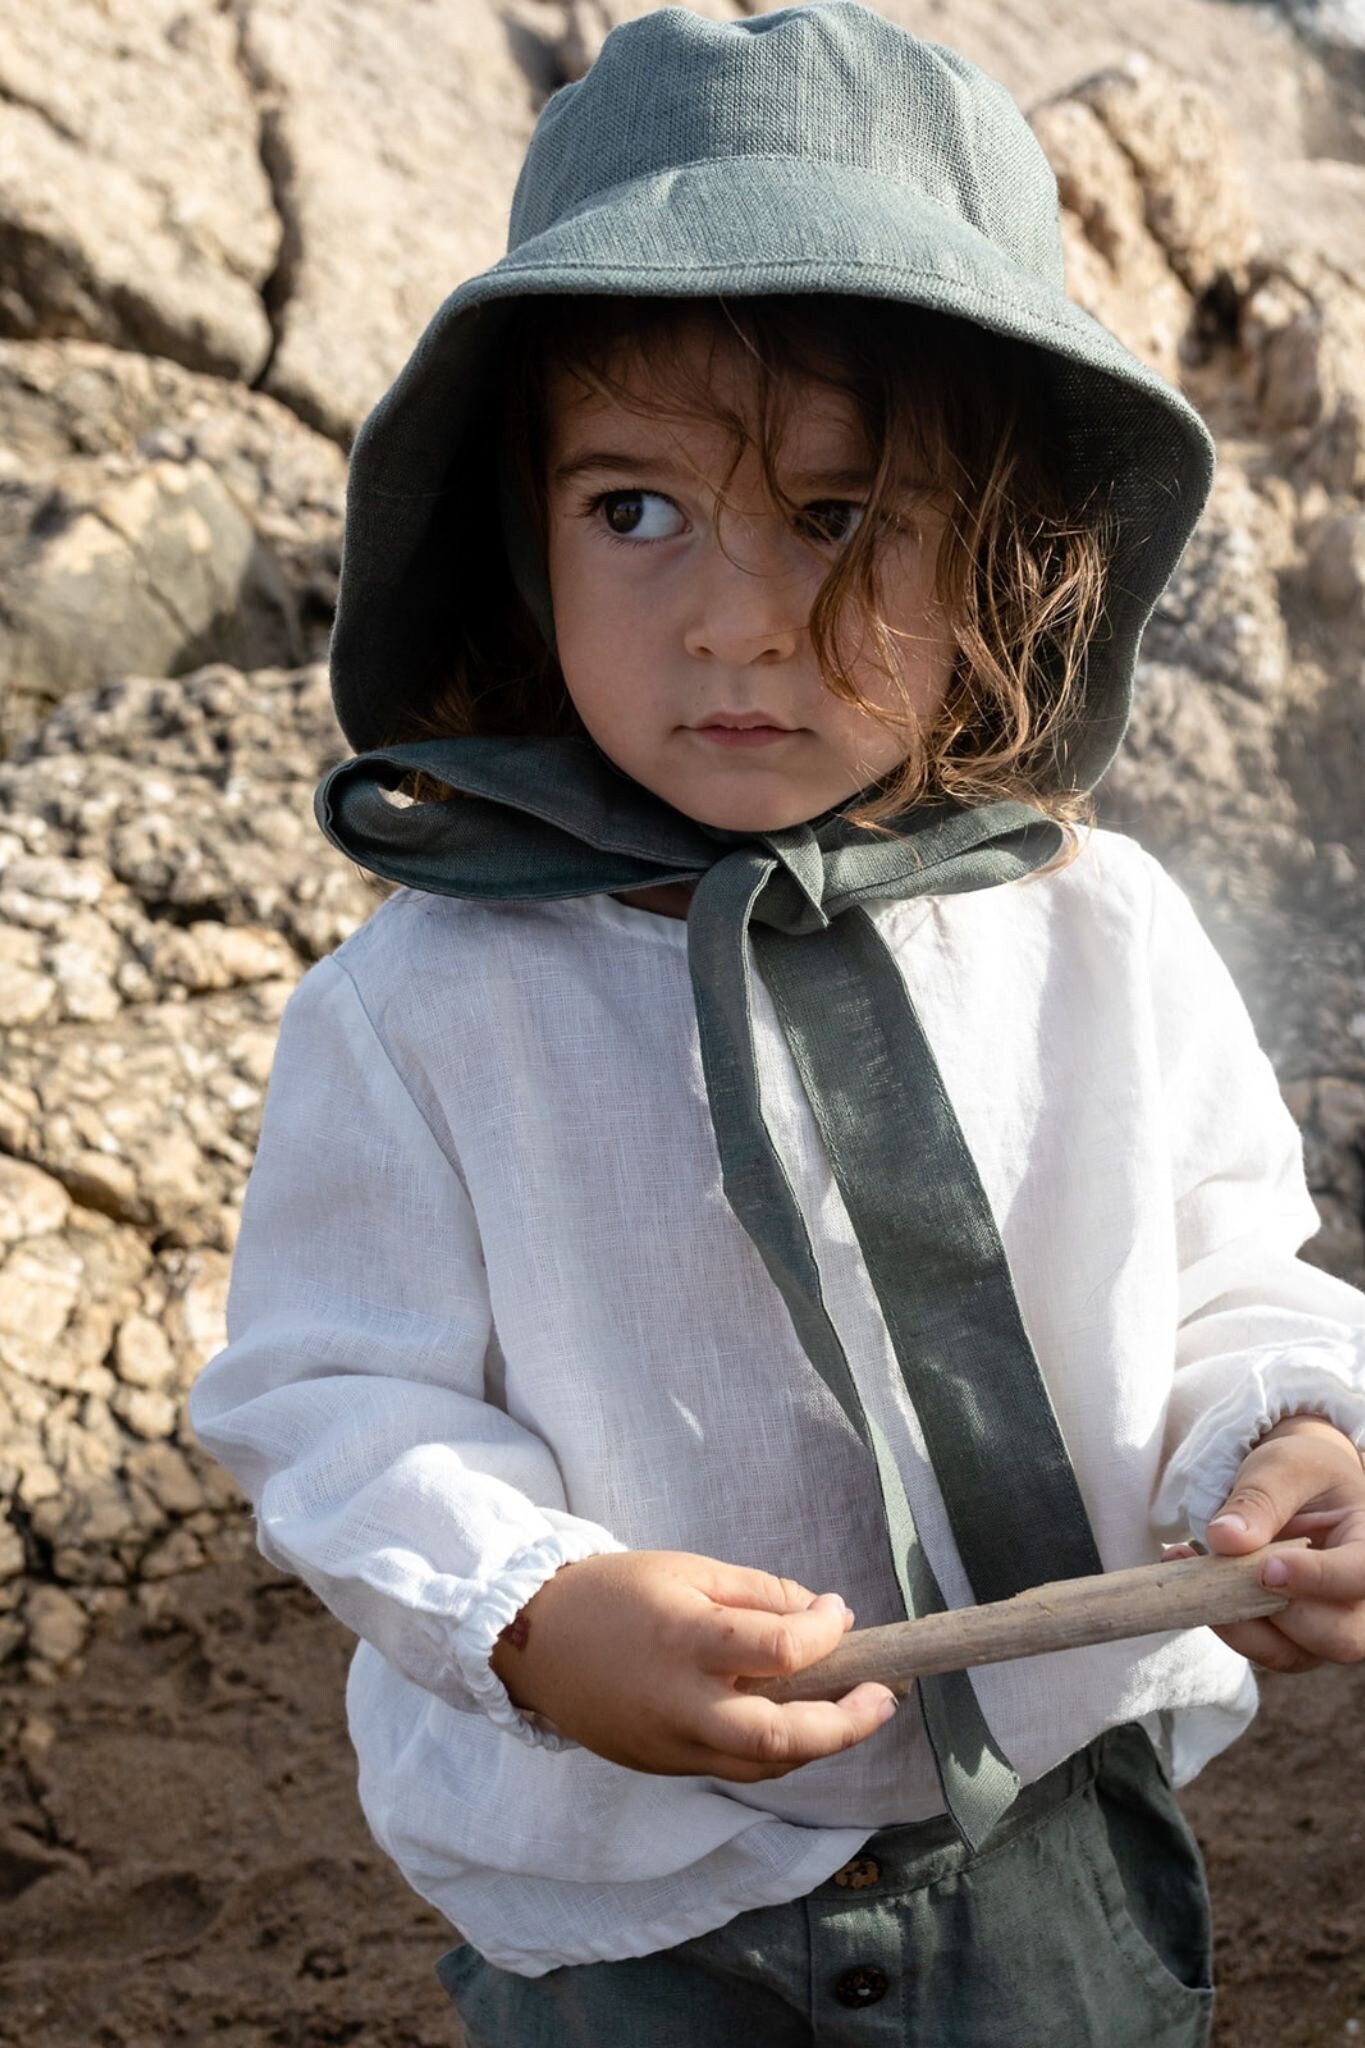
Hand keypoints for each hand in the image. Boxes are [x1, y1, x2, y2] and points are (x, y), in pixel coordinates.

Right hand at [488, 1549, 900, 1780]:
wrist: (533, 1639)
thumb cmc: (614, 1592)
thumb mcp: (688, 1569)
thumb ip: (760, 1594)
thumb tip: (827, 1614)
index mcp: (686, 1640)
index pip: (781, 1649)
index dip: (825, 1632)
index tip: (839, 1612)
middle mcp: (681, 1704)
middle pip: (783, 1737)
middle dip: (847, 1724)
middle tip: (884, 1699)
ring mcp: (669, 1745)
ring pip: (764, 1765)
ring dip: (818, 1743)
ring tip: (852, 1712)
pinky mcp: (661, 1766)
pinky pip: (733, 1768)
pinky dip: (773, 1750)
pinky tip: (794, 1721)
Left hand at [1203, 1414, 1364, 1672]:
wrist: (1295, 1490)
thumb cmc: (1303, 1473)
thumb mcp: (1284, 1466)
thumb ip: (1259, 1498)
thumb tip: (1225, 1539)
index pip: (1359, 1577)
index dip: (1318, 1579)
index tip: (1268, 1570)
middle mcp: (1361, 1600)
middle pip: (1337, 1636)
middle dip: (1275, 1610)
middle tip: (1224, 1569)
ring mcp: (1328, 1626)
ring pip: (1292, 1655)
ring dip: (1235, 1619)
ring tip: (1189, 1564)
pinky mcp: (1292, 1639)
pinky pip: (1259, 1648)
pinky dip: (1221, 1619)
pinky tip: (1188, 1575)